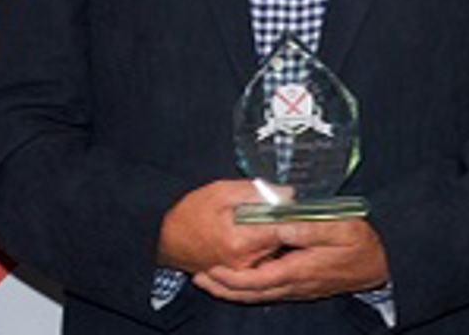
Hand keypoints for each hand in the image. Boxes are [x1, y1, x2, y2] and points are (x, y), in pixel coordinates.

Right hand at [157, 180, 285, 275]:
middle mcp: (245, 262)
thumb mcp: (222, 193)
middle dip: (288, 224)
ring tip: (266, 220)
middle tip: (282, 209)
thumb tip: (287, 193)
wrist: (168, 240)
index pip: (286, 231)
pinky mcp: (243, 275)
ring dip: (279, 236)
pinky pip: (266, 259)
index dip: (297, 216)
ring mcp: (244, 272)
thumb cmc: (190, 215)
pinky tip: (258, 234)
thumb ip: (256, 192)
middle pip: (285, 243)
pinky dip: (268, 246)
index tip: (300, 206)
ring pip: (277, 252)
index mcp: (241, 240)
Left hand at [193, 218, 388, 302]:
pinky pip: (267, 293)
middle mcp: (293, 285)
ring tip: (210, 280)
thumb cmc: (361, 245)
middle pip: (250, 293)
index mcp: (297, 270)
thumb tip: (278, 223)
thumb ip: (307, 226)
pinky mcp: (301, 287)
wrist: (379, 267)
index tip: (209, 266)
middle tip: (198, 275)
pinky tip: (240, 279)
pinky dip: (248, 289)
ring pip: (257, 296)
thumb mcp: (339, 227)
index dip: (229, 276)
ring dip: (231, 290)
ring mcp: (297, 289)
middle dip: (222, 287)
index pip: (254, 280)